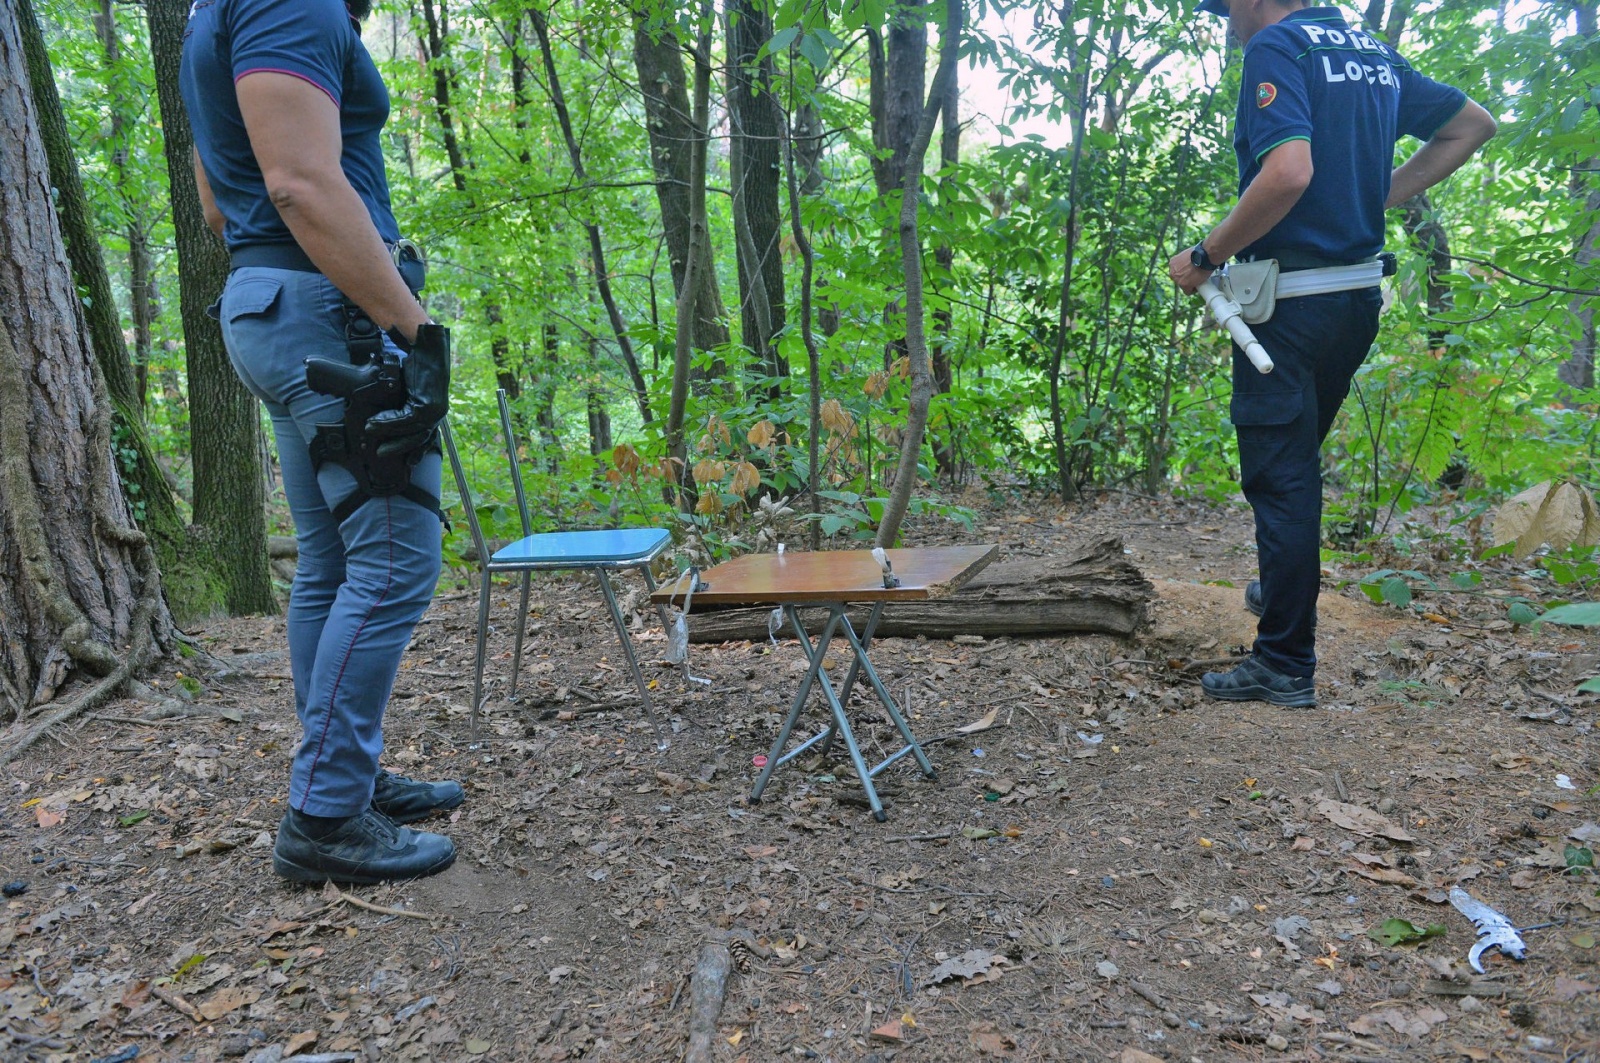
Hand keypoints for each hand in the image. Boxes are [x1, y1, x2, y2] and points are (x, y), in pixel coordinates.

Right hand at [366, 323, 450, 456]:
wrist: (424, 347)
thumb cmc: (415, 365)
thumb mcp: (408, 390)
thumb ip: (402, 405)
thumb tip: (386, 417)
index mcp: (435, 410)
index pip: (426, 437)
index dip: (416, 450)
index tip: (409, 462)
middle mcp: (438, 412)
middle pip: (418, 438)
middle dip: (399, 447)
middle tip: (381, 453)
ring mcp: (434, 409)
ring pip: (409, 429)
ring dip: (387, 432)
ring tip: (369, 431)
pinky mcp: (426, 403)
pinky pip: (405, 419)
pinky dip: (388, 421)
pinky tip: (374, 422)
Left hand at [1168, 250, 1213, 294]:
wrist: (1205, 255)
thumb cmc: (1200, 253)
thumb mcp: (1188, 255)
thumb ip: (1186, 262)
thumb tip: (1190, 265)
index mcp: (1173, 262)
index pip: (1177, 272)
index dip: (1186, 273)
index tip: (1191, 272)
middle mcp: (1172, 271)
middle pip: (1179, 279)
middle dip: (1187, 278)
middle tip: (1196, 276)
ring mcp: (1177, 279)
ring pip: (1183, 286)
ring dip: (1190, 283)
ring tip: (1199, 279)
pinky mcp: (1184, 285)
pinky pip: (1188, 292)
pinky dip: (1193, 290)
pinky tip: (1199, 285)